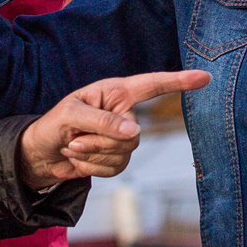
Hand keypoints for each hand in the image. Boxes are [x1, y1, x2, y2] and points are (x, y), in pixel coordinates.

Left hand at [16, 70, 209, 188]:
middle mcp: (124, 113)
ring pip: (125, 154)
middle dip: (101, 141)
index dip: (179, 81)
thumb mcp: (72, 115)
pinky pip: (115, 169)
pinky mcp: (116, 159)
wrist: (41, 153)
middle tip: (75, 138)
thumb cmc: (53, 124)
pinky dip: (92, 168)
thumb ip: (103, 121)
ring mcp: (122, 138)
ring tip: (74, 146)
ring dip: (93, 155)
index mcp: (116, 92)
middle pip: (133, 134)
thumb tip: (135, 133)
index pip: (153, 85)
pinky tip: (79, 159)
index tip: (205, 77)